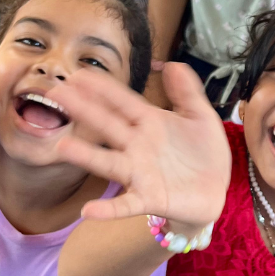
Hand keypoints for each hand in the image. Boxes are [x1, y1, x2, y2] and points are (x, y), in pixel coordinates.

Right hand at [53, 63, 231, 228]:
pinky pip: (125, 204)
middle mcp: (138, 145)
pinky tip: (88, 211)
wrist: (216, 189)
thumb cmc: (203, 151)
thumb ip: (187, 92)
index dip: (102, 88)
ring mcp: (140, 172)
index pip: (122, 101)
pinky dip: (108, 209)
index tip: (79, 74)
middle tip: (57, 93)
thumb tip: (172, 64)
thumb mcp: (200, 116)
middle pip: (107, 125)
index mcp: (149, 122)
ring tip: (63, 146)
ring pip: (108, 162)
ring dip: (86, 156)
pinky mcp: (149, 198)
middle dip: (84, 109)